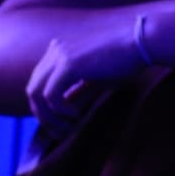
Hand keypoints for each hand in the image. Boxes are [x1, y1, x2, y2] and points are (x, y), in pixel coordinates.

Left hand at [25, 26, 148, 125]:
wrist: (142, 42)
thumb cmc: (125, 59)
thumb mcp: (96, 80)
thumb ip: (77, 92)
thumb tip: (66, 112)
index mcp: (59, 49)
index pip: (39, 83)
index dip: (45, 108)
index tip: (61, 124)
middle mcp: (55, 49)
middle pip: (32, 90)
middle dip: (43, 116)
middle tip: (61, 133)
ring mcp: (59, 54)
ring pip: (36, 94)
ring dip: (49, 117)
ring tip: (68, 128)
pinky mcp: (68, 63)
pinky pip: (50, 95)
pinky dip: (59, 111)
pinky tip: (76, 115)